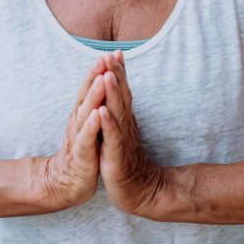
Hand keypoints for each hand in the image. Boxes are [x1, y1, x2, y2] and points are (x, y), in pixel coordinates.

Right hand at [43, 59, 105, 209]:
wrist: (69, 181)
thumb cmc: (85, 148)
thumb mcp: (92, 122)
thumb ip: (97, 101)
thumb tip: (106, 78)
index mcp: (84, 111)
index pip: (91, 86)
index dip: (99, 70)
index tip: (111, 52)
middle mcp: (79, 120)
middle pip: (86, 93)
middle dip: (94, 75)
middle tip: (103, 57)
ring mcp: (79, 136)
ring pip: (85, 112)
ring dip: (93, 95)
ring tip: (101, 79)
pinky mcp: (82, 155)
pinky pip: (86, 139)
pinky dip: (91, 126)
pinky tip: (97, 115)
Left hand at [97, 52, 164, 216]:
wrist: (141, 192)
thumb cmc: (128, 160)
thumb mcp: (124, 132)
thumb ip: (123, 111)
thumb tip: (121, 91)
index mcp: (124, 119)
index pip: (122, 91)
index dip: (118, 72)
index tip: (113, 51)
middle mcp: (125, 126)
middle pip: (121, 96)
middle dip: (115, 75)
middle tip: (110, 54)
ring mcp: (122, 141)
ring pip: (117, 113)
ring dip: (113, 93)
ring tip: (108, 74)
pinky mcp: (117, 158)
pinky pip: (112, 139)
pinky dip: (107, 124)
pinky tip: (102, 111)